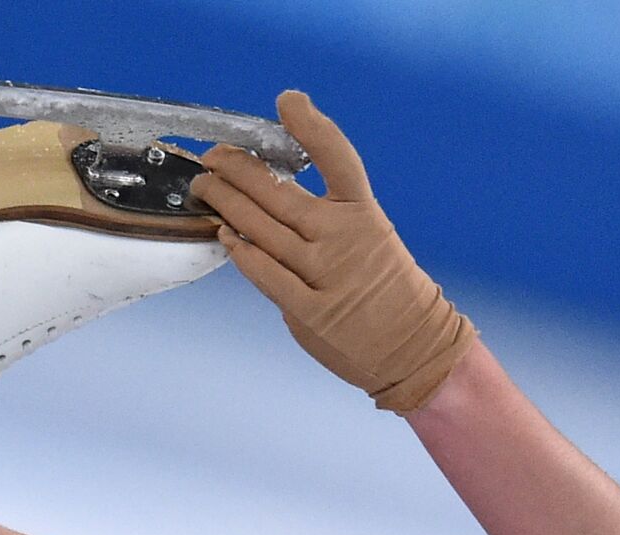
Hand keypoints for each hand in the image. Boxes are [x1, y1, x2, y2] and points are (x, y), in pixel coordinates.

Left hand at [190, 90, 476, 412]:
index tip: (287, 101)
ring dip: (225, 204)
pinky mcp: (310, 311)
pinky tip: (226, 236)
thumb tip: (271, 196)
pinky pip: (264, 273)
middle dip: (236, 168)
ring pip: (261, 229)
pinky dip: (240, 251)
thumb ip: (330, 217)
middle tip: (213, 158)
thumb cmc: (388, 290)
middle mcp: (343, 238)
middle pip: (278, 192)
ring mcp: (325, 275)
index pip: (338, 157)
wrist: (414, 348)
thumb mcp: (373, 238)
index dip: (312, 126)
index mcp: (364, 214)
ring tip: (205, 189)